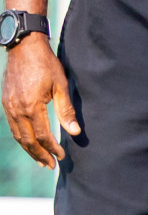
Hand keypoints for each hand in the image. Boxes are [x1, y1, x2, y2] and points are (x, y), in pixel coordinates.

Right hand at [2, 32, 78, 168]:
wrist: (24, 48)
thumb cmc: (46, 64)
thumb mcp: (61, 85)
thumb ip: (66, 110)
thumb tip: (74, 131)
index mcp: (32, 107)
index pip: (42, 135)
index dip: (52, 148)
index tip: (61, 156)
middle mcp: (17, 110)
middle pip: (27, 141)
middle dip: (39, 155)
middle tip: (50, 165)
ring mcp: (9, 108)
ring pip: (17, 136)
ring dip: (29, 149)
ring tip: (40, 159)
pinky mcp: (6, 104)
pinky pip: (12, 127)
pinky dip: (21, 138)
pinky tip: (28, 142)